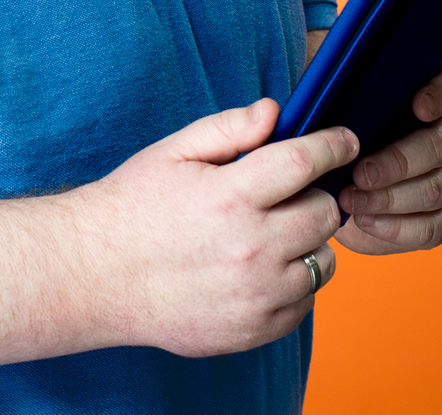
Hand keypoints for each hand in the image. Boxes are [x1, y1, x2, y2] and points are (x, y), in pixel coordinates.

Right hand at [75, 98, 357, 356]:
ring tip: (271, 230)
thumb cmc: (133, 205)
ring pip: (323, 261)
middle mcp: (250, 248)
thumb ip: (228, 128)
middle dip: (314, 193)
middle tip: (288, 190)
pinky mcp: (254, 330)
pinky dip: (293, 280)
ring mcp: (255, 295)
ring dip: (307, 241)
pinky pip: (304, 301)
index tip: (345, 139)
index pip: (304, 162)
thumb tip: (275, 111)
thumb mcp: (173, 151)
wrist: (96, 274)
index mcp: (230, 197)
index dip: (333, 145)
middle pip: (324, 212)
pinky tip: (259, 265)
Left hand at [335, 65, 441, 254]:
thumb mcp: (332, 112)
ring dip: (388, 198)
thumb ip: (334, 93)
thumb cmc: (334, 139)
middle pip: (437, 145)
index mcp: (423, 102)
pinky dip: (394, 227)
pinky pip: (429, 227)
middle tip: (360, 174)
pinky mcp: (441, 219)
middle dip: (397, 161)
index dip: (441, 94)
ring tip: (350, 200)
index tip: (418, 106)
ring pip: (433, 189)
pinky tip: (364, 221)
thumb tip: (312, 81)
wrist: (334, 190)